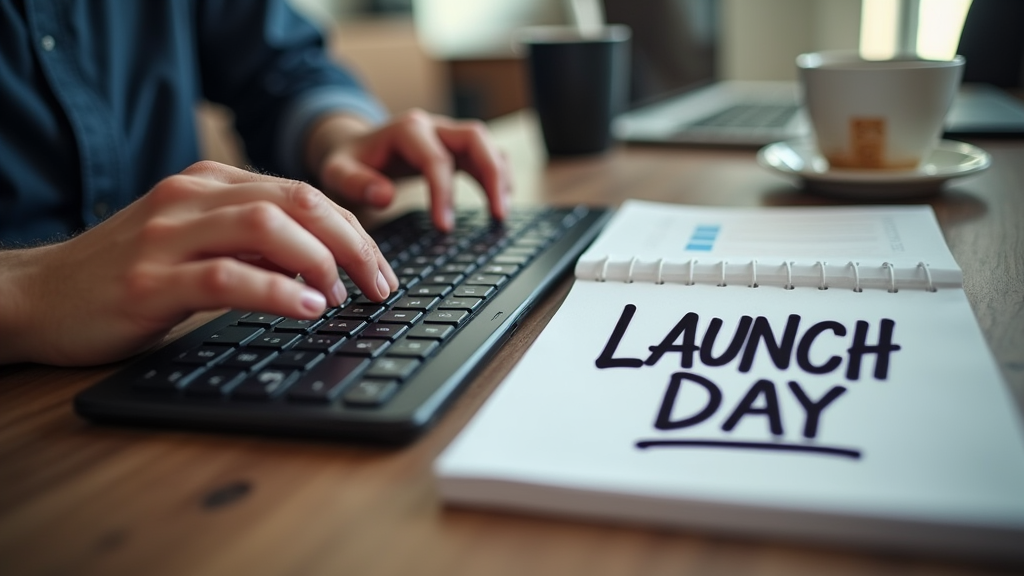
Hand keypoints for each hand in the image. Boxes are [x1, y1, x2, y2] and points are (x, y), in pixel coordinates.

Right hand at [0, 161, 397, 365]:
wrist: (38, 295)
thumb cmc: (127, 273)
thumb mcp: (197, 244)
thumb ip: (253, 244)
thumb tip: (325, 263)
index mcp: (208, 184)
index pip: (302, 193)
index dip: (353, 230)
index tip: (379, 269)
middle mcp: (191, 198)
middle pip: (297, 202)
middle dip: (353, 243)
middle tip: (380, 286)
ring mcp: (168, 237)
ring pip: (268, 226)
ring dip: (321, 262)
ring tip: (342, 298)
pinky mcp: (149, 281)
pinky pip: (228, 276)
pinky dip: (277, 290)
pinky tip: (306, 307)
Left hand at [307, 109, 511, 231]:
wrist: (351, 146)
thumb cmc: (347, 162)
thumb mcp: (337, 172)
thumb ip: (356, 183)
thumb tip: (385, 196)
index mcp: (406, 131)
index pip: (436, 159)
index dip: (444, 193)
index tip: (444, 227)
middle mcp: (432, 126)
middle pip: (475, 138)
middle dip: (491, 175)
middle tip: (498, 214)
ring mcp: (447, 134)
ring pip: (486, 143)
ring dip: (500, 175)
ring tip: (502, 213)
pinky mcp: (455, 147)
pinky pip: (485, 154)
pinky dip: (498, 175)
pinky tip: (500, 203)